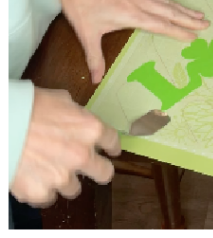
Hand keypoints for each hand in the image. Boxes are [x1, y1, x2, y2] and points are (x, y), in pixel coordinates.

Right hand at [11, 88, 120, 206]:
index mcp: (91, 130)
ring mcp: (61, 177)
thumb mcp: (64, 102)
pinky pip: (48, 198)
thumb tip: (79, 122)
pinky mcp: (39, 192)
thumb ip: (78, 117)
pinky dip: (44, 191)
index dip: (112, 147)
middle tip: (94, 169)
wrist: (5, 125)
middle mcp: (81, 155)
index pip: (113, 142)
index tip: (111, 151)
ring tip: (54, 171)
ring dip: (67, 181)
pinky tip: (37, 179)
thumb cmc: (32, 107)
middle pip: (104, 173)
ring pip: (74, 189)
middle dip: (100, 171)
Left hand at [59, 0, 208, 83]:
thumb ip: (95, 57)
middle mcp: (141, 2)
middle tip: (207, 24)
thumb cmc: (81, 5)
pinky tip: (175, 4)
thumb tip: (96, 79)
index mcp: (133, 15)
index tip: (194, 37)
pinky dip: (171, 1)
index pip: (161, 25)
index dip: (178, 31)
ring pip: (167, 2)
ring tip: (199, 14)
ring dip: (184, 9)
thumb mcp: (86, 34)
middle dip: (189, 19)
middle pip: (171, 12)